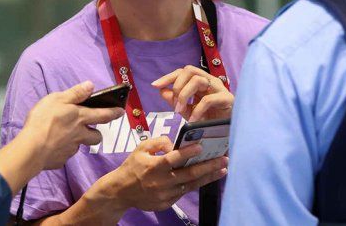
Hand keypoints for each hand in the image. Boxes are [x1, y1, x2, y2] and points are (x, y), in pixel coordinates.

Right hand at [23, 81, 123, 169]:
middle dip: (96, 133)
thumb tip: (91, 85)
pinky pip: (64, 155)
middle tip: (90, 130)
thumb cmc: (44, 120)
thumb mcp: (58, 99)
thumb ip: (75, 93)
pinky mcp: (60, 160)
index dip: (114, 113)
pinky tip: (51, 146)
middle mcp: (80, 135)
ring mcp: (71, 149)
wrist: (32, 149)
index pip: (103, 115)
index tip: (121, 112)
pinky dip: (60, 151)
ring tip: (64, 137)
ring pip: (80, 146)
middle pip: (96, 137)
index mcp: (80, 117)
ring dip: (77, 142)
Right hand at [98, 137, 227, 212]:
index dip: (187, 153)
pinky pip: (184, 192)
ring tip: (223, 169)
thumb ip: (159, 142)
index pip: (173, 159)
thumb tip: (176, 146)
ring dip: (208, 177)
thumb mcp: (141, 148)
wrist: (121, 192)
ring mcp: (165, 194)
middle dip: (208, 166)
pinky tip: (207, 177)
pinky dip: (196, 184)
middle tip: (224, 159)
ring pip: (191, 185)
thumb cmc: (133, 166)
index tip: (201, 146)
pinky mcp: (167, 203)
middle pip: (189, 174)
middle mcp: (161, 182)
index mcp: (153, 167)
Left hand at [151, 65, 232, 121]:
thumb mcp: (187, 111)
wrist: (226, 134)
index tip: (155, 85)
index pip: (183, 71)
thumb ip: (175, 100)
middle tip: (174, 105)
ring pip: (198, 80)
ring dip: (184, 95)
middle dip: (177, 86)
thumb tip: (162, 90)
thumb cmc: (209, 120)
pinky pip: (208, 99)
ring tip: (180, 111)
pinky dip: (197, 110)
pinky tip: (193, 120)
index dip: (168, 77)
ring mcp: (219, 88)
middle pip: (189, 70)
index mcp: (201, 81)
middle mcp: (210, 81)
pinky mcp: (227, 99)